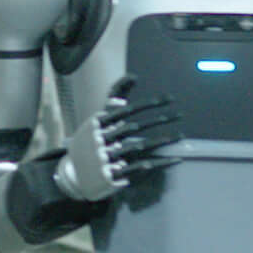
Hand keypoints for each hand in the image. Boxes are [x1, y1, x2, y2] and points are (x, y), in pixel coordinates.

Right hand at [56, 77, 180, 201]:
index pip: (126, 110)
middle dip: (158, 120)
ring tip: (180, 135)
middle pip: (134, 127)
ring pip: (139, 147)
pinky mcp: (112, 175)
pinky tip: (173, 159)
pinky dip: (158, 164)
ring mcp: (105, 158)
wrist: (71, 175)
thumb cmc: (88, 144)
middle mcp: (100, 139)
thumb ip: (114, 100)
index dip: (148, 104)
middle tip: (179, 114)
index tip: (168, 99)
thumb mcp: (97, 121)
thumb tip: (132, 77)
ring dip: (162, 141)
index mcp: (97, 123)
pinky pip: (139, 168)